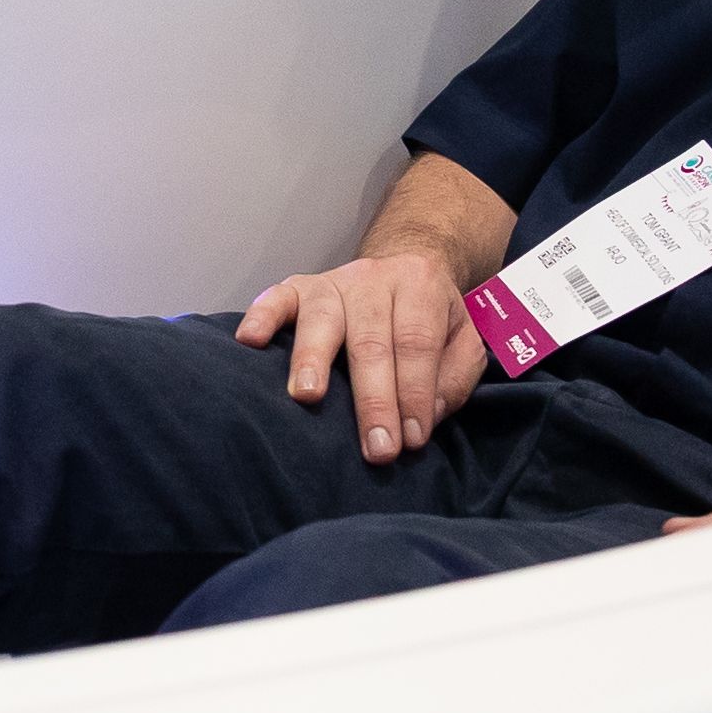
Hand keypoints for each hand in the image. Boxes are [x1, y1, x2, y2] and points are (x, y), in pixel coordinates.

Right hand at [237, 246, 481, 460]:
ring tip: (307, 396)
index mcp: (420, 286)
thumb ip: (455, 377)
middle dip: (374, 400)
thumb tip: (425, 416)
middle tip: (376, 448)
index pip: (416, 344)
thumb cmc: (430, 318)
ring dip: (313, 359)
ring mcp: (332, 282)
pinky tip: (249, 341)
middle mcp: (373, 279)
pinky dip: (261, 317)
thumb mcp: (463, 340)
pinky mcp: (298, 287)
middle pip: (371, 341)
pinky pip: (276, 298)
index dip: (415, 393)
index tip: (411, 440)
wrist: (403, 264)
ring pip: (323, 320)